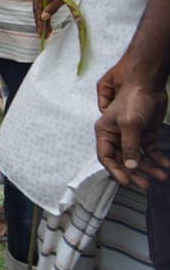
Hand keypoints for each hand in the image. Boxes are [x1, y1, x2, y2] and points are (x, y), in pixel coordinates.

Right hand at [31, 0, 91, 38]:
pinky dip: (47, 14)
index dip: (39, 21)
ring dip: (44, 20)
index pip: (37, 8)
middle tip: (44, 35)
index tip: (41, 32)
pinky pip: (45, 5)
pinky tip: (48, 23)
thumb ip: (53, 7)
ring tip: (47, 32)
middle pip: (37, 9)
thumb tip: (43, 18)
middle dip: (41, 22)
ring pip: (41, 9)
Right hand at [95, 63, 169, 187]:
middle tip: (146, 184)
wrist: (150, 84)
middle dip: (136, 173)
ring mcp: (131, 135)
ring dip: (150, 168)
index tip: (127, 182)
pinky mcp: (145, 134)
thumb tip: (130, 166)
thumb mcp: (130, 124)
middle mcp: (116, 135)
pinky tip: (166, 165)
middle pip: (124, 160)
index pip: (106, 156)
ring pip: (138, 158)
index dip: (115, 171)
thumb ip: (130, 146)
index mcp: (105, 131)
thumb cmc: (133, 98)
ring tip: (162, 176)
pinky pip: (150, 151)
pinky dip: (158, 158)